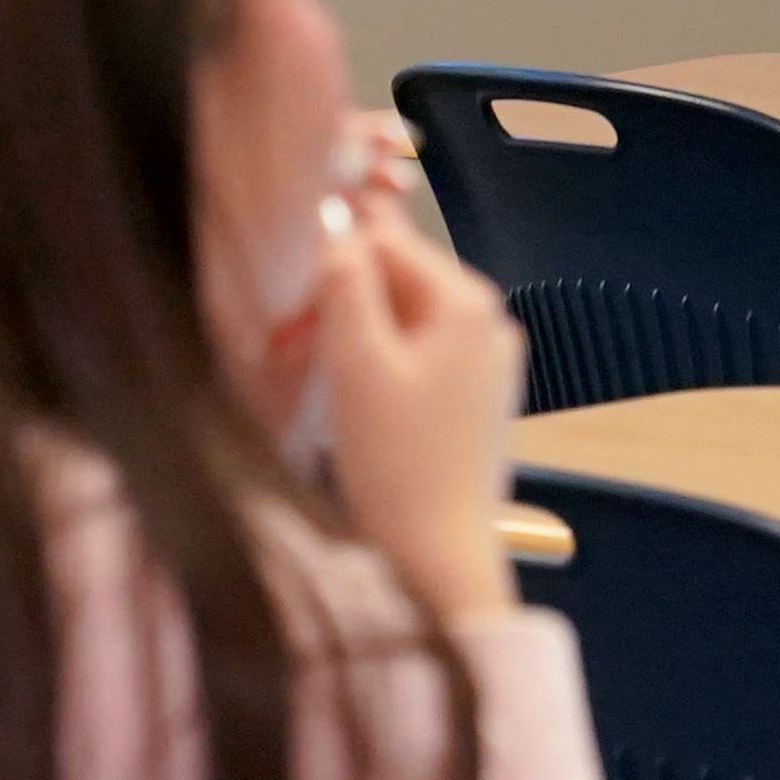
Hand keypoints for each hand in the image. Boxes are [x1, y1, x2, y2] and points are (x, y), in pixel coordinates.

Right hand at [311, 194, 527, 627]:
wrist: (440, 553)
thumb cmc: (395, 459)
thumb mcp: (357, 363)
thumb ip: (346, 284)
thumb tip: (335, 227)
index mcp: (467, 300)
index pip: (385, 240)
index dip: (329, 262)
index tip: (287, 308)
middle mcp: (491, 319)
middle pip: (399, 278)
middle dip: (340, 302)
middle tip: (289, 347)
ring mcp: (491, 360)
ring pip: (406, 319)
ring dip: (355, 334)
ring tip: (312, 375)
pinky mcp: (480, 397)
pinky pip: (422, 355)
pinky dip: (382, 364)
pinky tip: (353, 399)